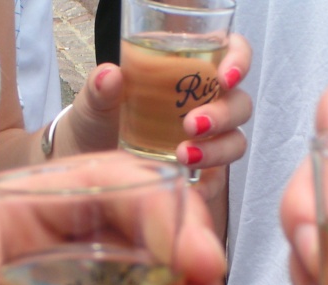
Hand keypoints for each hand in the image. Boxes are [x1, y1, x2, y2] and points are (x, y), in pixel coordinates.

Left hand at [66, 34, 252, 182]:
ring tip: (183, 156)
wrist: (88, 164)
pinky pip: (218, 181)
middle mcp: (206, 104)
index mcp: (189, 71)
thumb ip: (100, 89)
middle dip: (223, 114)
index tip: (225, 77)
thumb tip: (110, 75)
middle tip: (191, 125)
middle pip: (238, 103)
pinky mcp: (201, 175)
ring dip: (218, 149)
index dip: (239, 60)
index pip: (231, 52)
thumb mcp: (94, 104)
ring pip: (235, 141)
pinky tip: (190, 189)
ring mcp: (207, 141)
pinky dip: (208, 186)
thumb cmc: (97, 123)